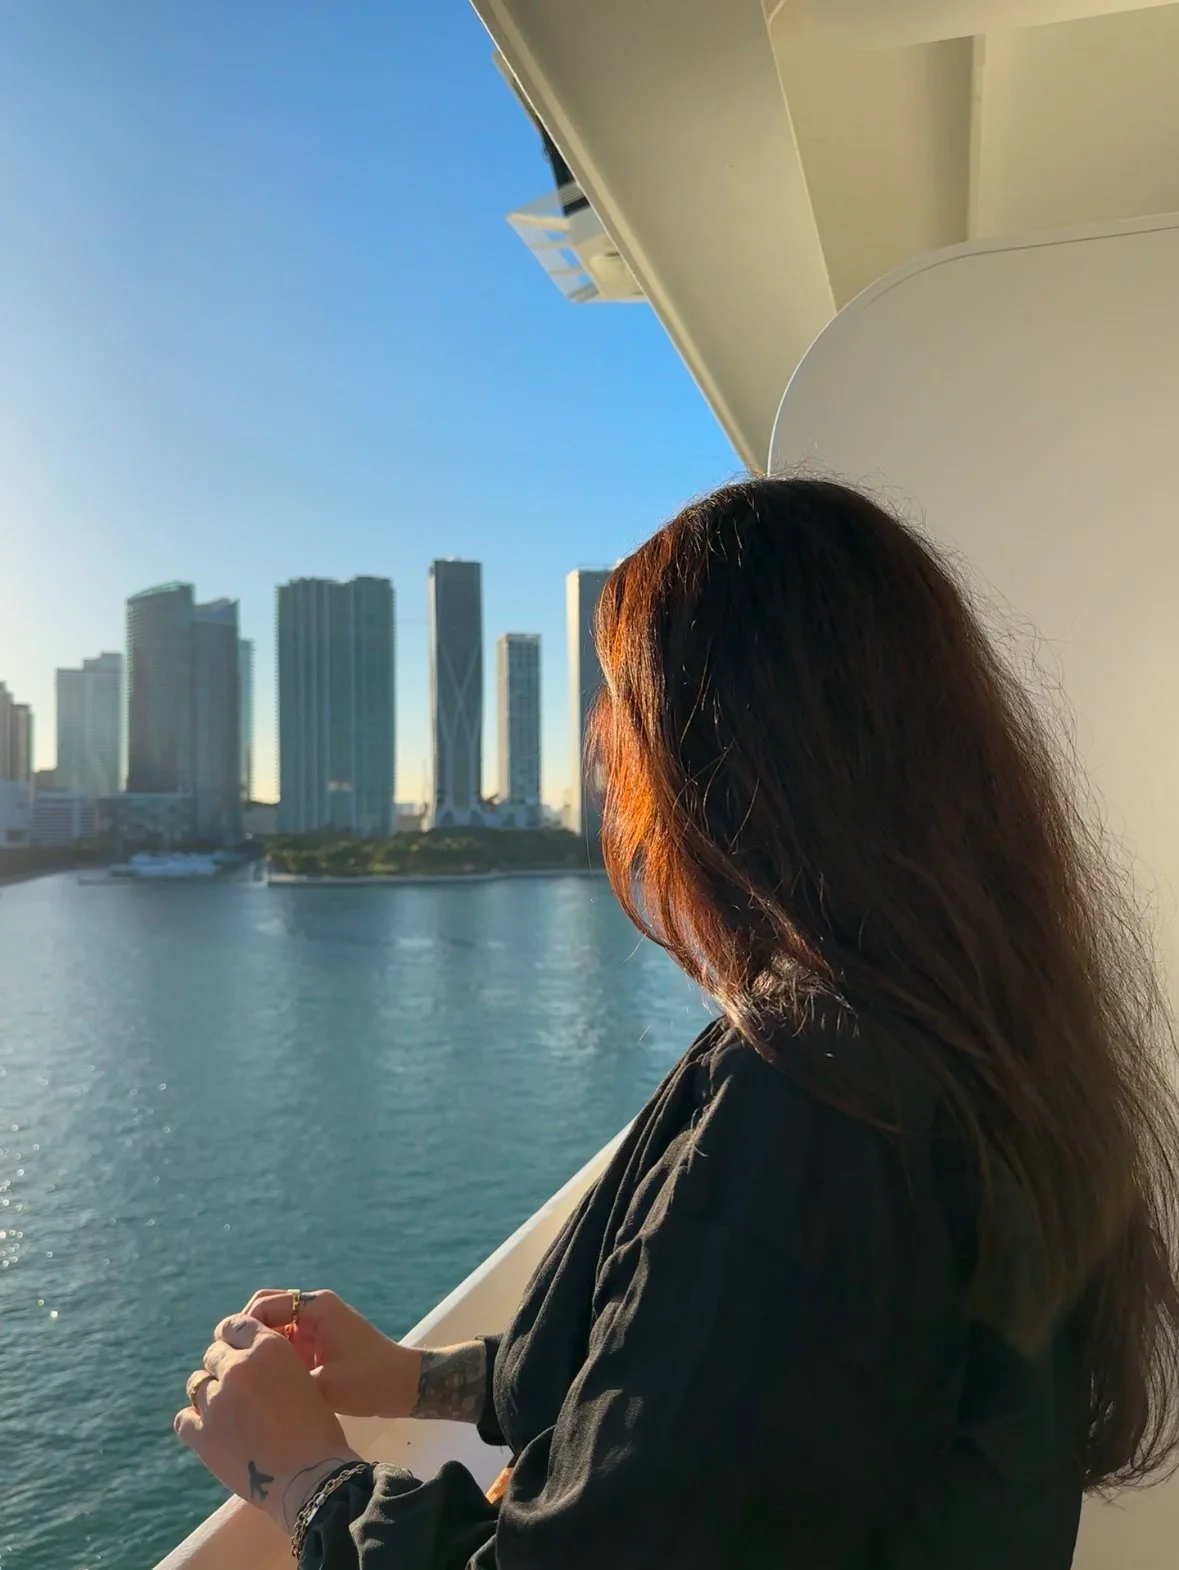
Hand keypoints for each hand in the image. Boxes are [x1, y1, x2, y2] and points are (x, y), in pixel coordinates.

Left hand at [174, 1314, 363, 1531]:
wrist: (309, 1476)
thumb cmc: (316, 1427)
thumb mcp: (302, 1378)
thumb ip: (272, 1364)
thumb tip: (249, 1362)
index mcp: (268, 1347)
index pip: (235, 1325)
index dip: (234, 1338)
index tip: (236, 1351)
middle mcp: (238, 1367)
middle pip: (213, 1354)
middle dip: (223, 1367)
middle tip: (236, 1389)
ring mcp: (216, 1402)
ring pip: (197, 1384)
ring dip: (208, 1392)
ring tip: (224, 1411)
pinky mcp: (201, 1435)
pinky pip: (183, 1418)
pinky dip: (193, 1421)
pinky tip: (208, 1429)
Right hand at [243, 1287, 421, 1419]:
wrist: (404, 1386)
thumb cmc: (368, 1383)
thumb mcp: (322, 1385)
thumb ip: (284, 1379)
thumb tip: (243, 1382)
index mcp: (317, 1308)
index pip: (264, 1305)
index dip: (241, 1328)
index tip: (225, 1356)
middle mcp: (315, 1307)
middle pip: (266, 1307)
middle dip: (245, 1333)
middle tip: (229, 1365)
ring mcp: (318, 1321)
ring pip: (275, 1323)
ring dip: (259, 1344)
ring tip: (241, 1374)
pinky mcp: (320, 1336)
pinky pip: (287, 1337)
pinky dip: (273, 1353)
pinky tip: (263, 1379)